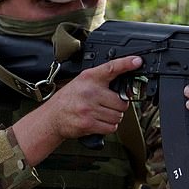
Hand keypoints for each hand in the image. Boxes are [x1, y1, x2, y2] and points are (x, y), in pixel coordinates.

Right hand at [13, 56, 142, 165]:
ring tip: (100, 114)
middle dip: (118, 106)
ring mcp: (89, 108)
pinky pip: (111, 127)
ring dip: (113, 118)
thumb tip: (128, 90)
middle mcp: (90, 92)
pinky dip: (108, 127)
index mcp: (89, 78)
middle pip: (122, 102)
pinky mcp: (88, 123)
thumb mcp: (82, 83)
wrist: (52, 117)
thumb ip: (102, 83)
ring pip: (118, 116)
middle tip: (106, 105)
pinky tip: (98, 122)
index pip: (111, 68)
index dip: (126, 64)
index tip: (137, 61)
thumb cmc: (69, 100)